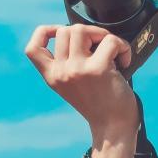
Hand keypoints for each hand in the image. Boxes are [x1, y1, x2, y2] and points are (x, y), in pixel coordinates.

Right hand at [24, 24, 138, 157]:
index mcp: (52, 77)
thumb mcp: (72, 85)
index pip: (32, 48)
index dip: (44, 32)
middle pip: (65, 30)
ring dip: (102, 34)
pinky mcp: (98, 69)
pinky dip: (122, 46)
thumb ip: (67, 63)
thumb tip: (81, 33)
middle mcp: (61, 72)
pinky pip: (110, 40)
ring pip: (82, 29)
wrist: (113, 128)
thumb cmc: (99, 104)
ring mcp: (78, 70)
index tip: (60, 31)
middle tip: (100, 46)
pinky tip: (124, 60)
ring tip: (111, 50)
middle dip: (87, 32)